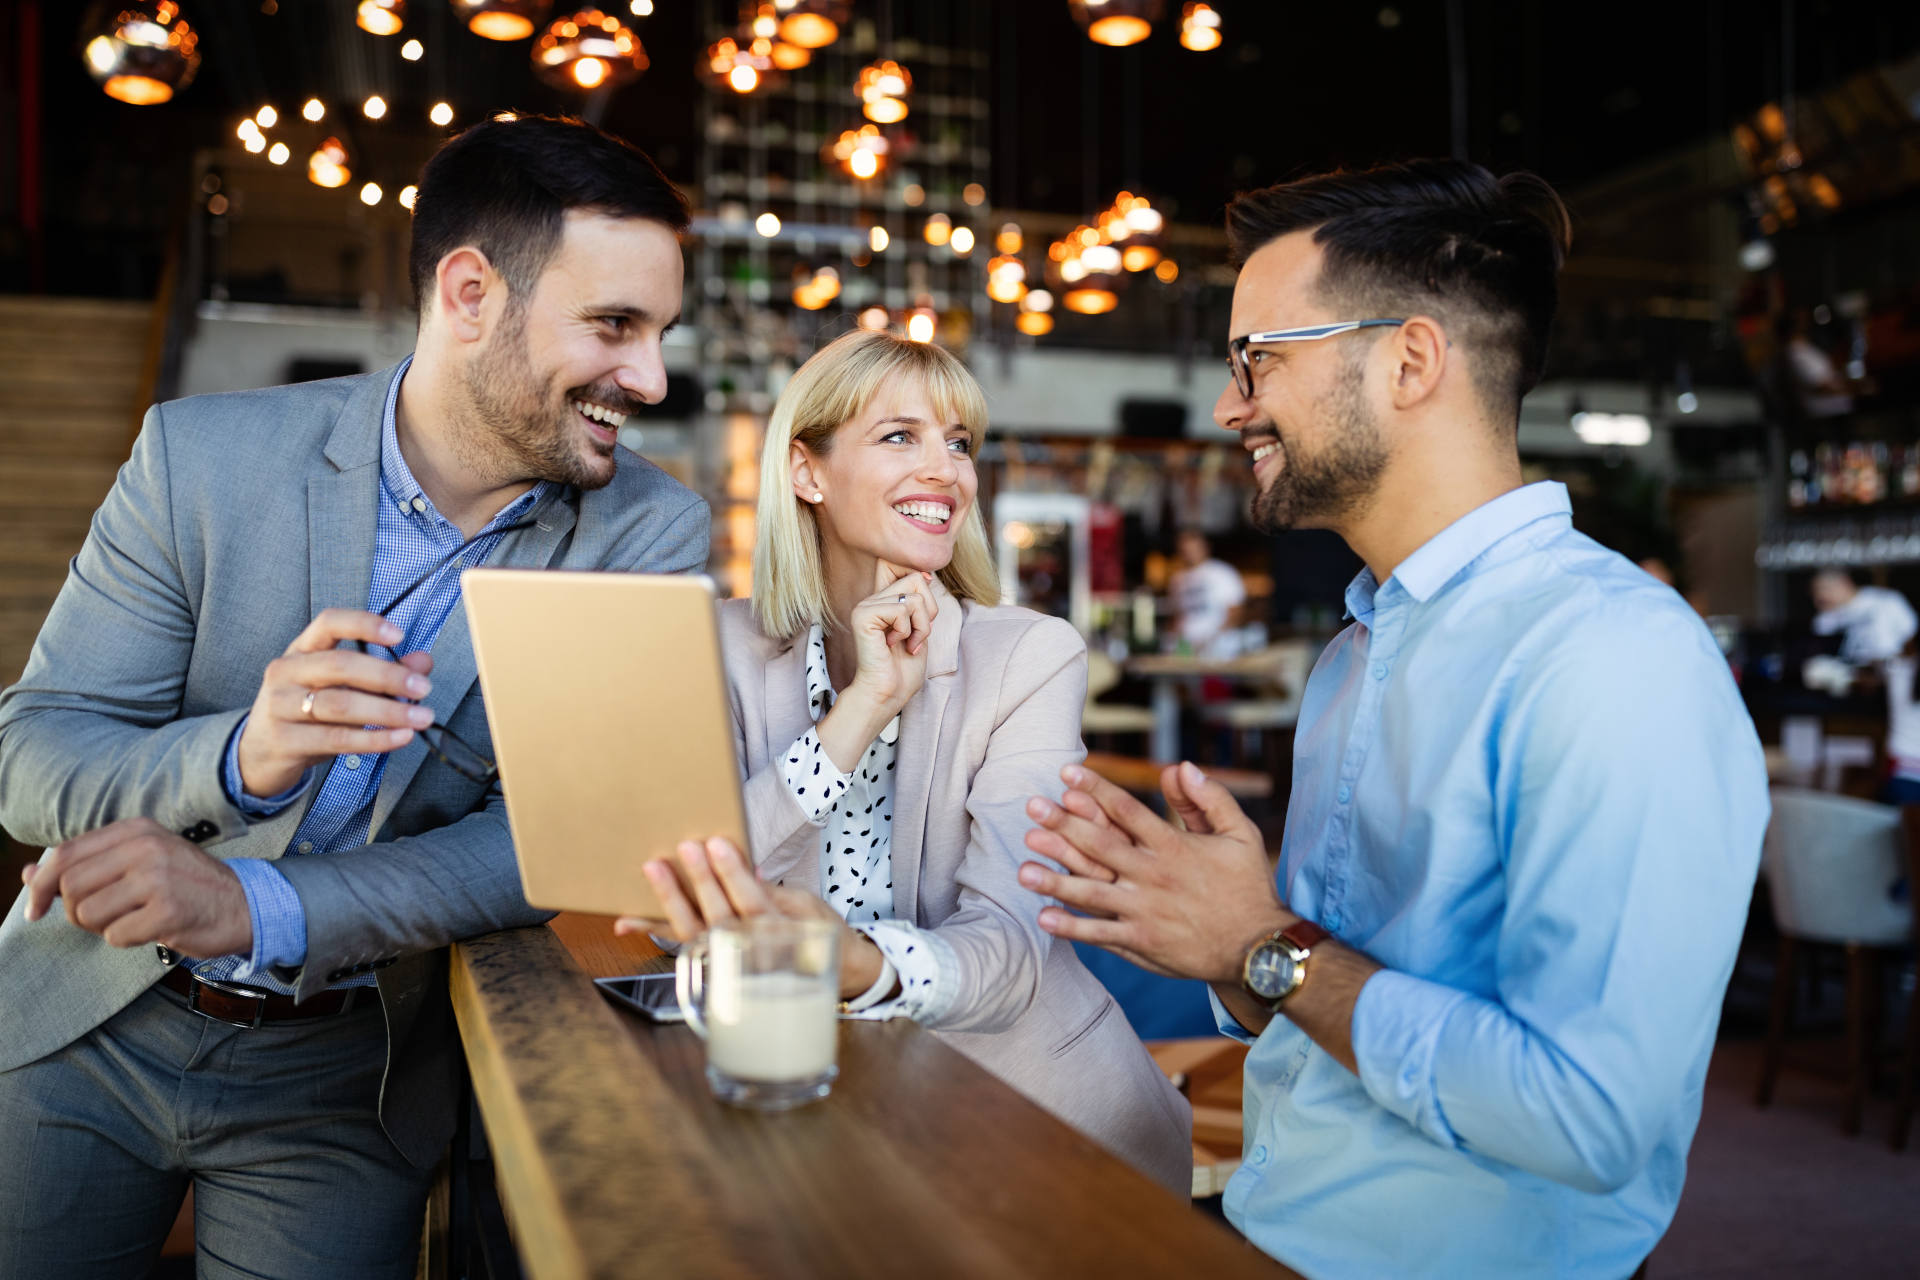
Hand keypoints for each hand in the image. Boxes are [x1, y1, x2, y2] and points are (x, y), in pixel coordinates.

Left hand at [22, 818, 252, 955]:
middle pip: (69, 886)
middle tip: (102, 917)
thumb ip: (85, 864)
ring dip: (101, 927)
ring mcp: (158, 878)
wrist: (244, 905)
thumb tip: (27, 874)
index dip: (41, 885)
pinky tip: (150, 930)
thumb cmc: (186, 885)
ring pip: (86, 913)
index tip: (37, 908)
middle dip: (74, 910)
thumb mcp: (138, 862)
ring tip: (131, 920)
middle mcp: (146, 848)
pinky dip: (125, 940)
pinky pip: (114, 935)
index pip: (64, 854)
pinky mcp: (167, 911)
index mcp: (136, 830)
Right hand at [237, 609, 437, 797]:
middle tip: (423, 688)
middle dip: (388, 676)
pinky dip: (374, 739)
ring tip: (421, 717)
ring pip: (340, 704)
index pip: (329, 623)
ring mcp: (280, 706)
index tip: (399, 635)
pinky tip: (401, 737)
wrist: (258, 753)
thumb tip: (423, 662)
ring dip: (388, 711)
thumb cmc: (307, 713)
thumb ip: (382, 672)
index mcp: (301, 650)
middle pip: (340, 666)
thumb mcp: (341, 687)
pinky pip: (336, 738)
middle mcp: (286, 671)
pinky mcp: (285, 740)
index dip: (364, 624)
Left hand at [614, 836, 887, 999]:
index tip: (718, 844)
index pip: (752, 902)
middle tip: (685, 847)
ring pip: (693, 932)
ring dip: (669, 901)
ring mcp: (728, 960)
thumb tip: (741, 869)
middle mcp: (750, 952)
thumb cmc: (820, 932)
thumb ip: (771, 891)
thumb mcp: (806, 906)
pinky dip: (653, 930)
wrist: (834, 973)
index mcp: (779, 935)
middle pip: (718, 916)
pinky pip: (681, 944)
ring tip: (653, 870)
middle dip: (699, 880)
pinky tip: (626, 922)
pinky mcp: (712, 960)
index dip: (733, 874)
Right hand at [844, 560, 937, 717]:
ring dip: (921, 626)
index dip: (919, 575)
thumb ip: (919, 600)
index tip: (924, 606)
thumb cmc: (903, 669)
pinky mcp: (863, 615)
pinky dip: (907, 631)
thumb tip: (925, 574)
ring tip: (907, 643)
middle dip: (928, 611)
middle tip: (915, 635)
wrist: (887, 694)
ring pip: (914, 597)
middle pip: (916, 578)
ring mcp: (866, 605)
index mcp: (884, 599)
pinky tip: (893, 645)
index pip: (895, 561)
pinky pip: (902, 610)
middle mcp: (873, 598)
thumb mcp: (920, 627)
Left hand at [1017, 761, 1289, 982]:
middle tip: (1031, 808)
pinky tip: (1044, 917)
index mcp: (1174, 846)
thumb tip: (1179, 766)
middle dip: (1063, 825)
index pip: (1126, 810)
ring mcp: (1144, 912)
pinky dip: (1071, 927)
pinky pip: (1100, 935)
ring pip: (1091, 893)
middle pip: (1100, 846)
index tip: (1065, 773)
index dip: (1094, 789)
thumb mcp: (1241, 835)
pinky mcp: (1142, 943)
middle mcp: (1153, 877)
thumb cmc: (1249, 887)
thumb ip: (1210, 799)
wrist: (1258, 949)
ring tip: (1022, 869)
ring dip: (1055, 880)